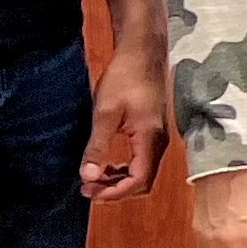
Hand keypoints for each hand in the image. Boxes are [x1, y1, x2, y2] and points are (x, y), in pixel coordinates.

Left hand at [79, 41, 167, 201]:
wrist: (142, 54)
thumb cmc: (124, 78)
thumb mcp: (105, 113)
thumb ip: (98, 146)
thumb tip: (87, 176)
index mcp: (150, 140)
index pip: (138, 180)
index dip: (113, 192)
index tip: (88, 191)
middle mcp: (159, 144)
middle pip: (142, 182)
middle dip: (115, 190)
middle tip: (87, 189)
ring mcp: (158, 139)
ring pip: (143, 174)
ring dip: (119, 182)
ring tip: (93, 179)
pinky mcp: (153, 134)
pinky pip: (141, 162)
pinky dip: (124, 170)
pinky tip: (107, 165)